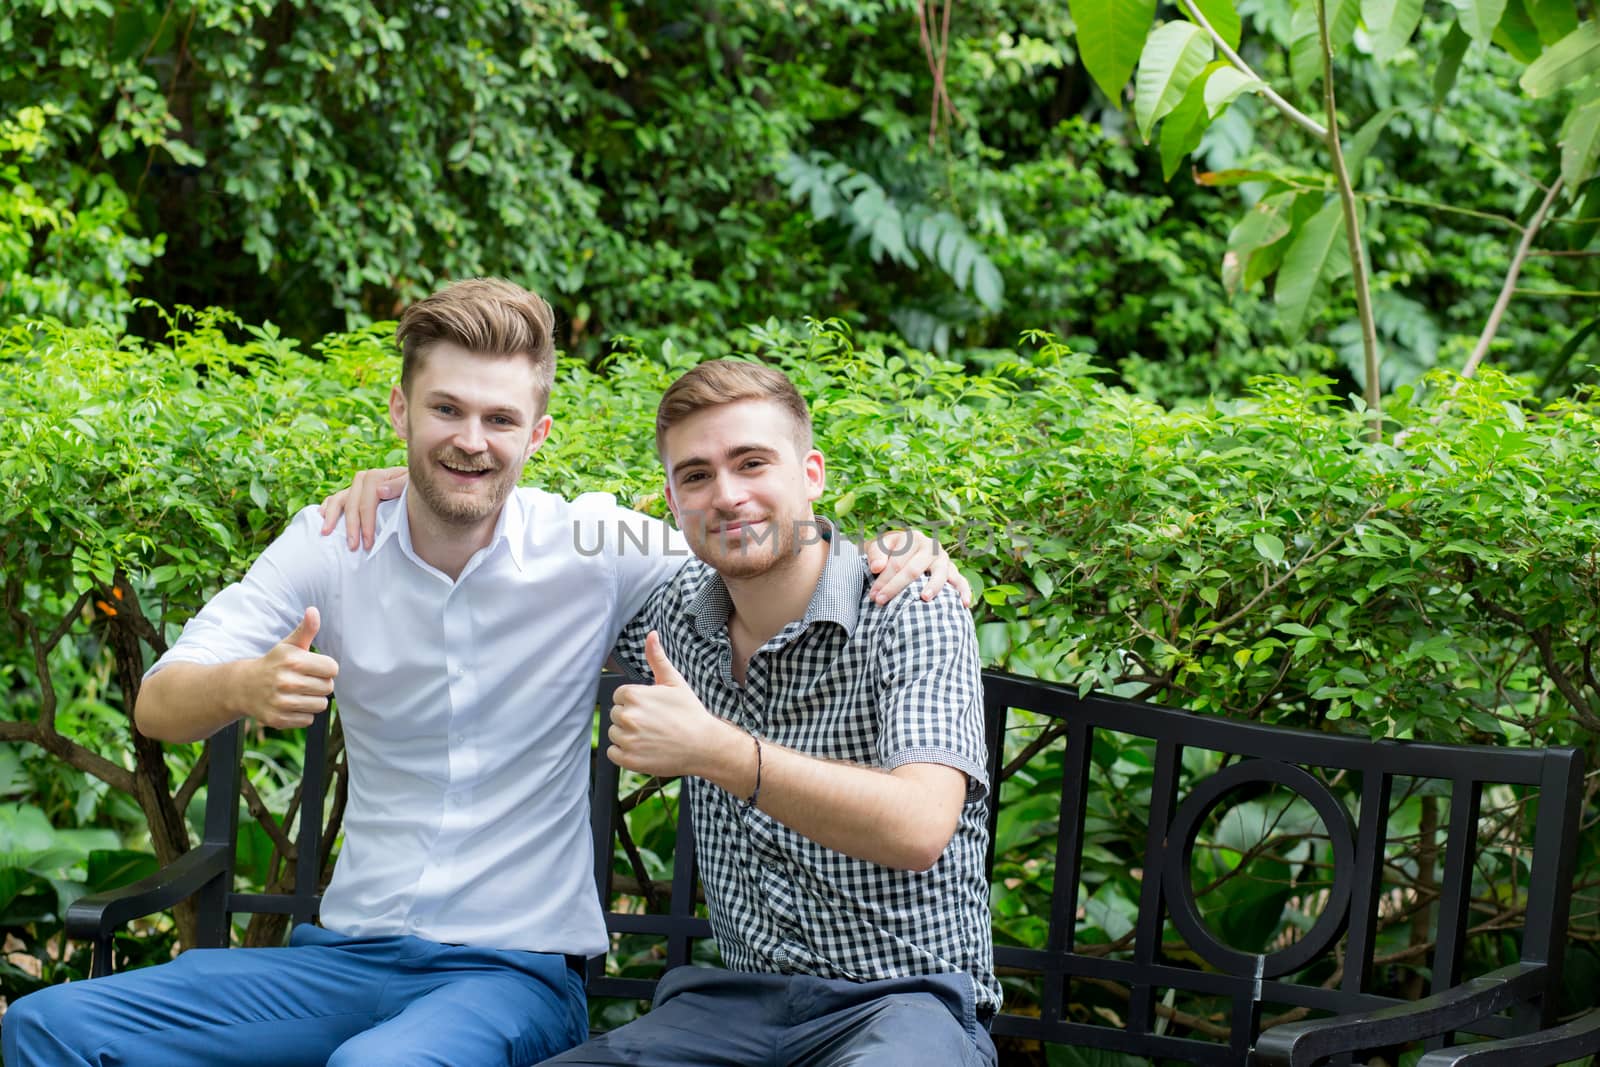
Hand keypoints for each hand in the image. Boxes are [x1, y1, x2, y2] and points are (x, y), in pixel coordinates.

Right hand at [238, 608, 338, 729]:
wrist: (243, 687)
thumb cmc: (274, 663)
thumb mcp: (288, 645)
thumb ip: (306, 630)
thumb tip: (313, 610)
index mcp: (292, 661)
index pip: (332, 668)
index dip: (325, 668)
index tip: (313, 667)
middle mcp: (286, 681)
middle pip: (328, 687)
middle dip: (320, 684)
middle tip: (304, 680)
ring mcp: (281, 702)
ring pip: (320, 704)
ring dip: (313, 699)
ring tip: (298, 692)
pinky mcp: (278, 719)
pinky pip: (308, 719)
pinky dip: (302, 714)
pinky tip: (290, 704)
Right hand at [318, 467, 407, 549]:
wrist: (417, 491)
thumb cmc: (416, 493)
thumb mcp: (413, 487)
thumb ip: (400, 486)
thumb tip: (380, 491)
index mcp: (380, 476)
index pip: (368, 496)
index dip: (367, 520)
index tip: (368, 541)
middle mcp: (364, 479)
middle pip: (352, 501)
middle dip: (351, 525)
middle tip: (353, 546)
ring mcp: (355, 487)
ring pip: (339, 499)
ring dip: (332, 517)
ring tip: (326, 533)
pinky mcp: (351, 494)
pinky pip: (334, 499)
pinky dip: (327, 508)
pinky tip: (321, 519)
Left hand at [607, 632, 740, 779]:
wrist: (704, 745)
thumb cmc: (690, 712)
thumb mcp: (674, 682)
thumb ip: (657, 658)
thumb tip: (651, 634)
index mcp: (633, 695)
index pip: (619, 696)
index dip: (635, 702)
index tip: (652, 709)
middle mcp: (627, 717)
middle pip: (615, 714)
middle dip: (631, 717)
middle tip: (654, 723)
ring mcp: (627, 739)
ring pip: (614, 733)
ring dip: (627, 735)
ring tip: (651, 736)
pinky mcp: (628, 759)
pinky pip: (613, 753)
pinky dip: (625, 753)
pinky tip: (644, 749)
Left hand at [864, 530, 971, 606]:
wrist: (905, 548)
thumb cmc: (890, 551)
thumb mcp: (880, 547)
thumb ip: (875, 555)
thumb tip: (876, 568)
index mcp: (913, 539)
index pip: (896, 563)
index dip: (883, 580)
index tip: (873, 596)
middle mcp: (931, 547)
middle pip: (913, 570)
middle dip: (896, 587)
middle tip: (881, 602)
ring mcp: (944, 559)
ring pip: (939, 573)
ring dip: (933, 586)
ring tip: (924, 598)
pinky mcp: (953, 571)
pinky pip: (961, 580)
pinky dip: (964, 591)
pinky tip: (964, 604)